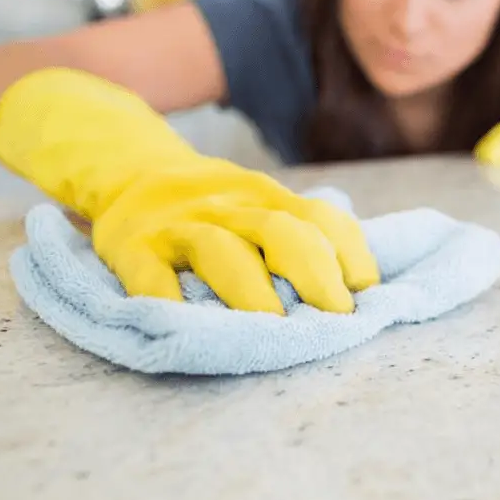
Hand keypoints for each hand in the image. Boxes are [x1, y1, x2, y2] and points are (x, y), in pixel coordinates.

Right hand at [0, 68, 378, 314]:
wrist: (133, 173)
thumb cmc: (218, 210)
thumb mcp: (263, 207)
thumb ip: (304, 237)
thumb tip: (365, 289)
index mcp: (268, 199)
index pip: (320, 218)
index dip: (349, 251)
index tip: (366, 289)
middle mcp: (229, 208)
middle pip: (278, 230)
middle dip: (313, 271)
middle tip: (335, 314)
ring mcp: (180, 227)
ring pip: (219, 249)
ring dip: (251, 288)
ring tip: (274, 325)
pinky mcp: (133, 249)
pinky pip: (150, 277)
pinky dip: (168, 301)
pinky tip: (189, 326)